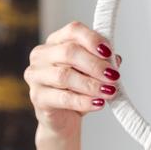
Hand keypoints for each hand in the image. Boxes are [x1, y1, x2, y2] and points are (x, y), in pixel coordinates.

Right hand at [25, 21, 121, 137]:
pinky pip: (63, 98)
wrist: (63, 119)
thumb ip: (102, 62)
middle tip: (113, 76)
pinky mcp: (37, 97)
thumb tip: (114, 60)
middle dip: (95, 65)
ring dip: (91, 84)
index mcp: (55, 42)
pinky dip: (84, 101)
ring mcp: (36, 76)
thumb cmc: (76, 90)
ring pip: (65, 76)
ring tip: (109, 92)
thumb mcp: (92, 73)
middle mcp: (41, 55)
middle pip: (69, 52)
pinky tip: (98, 103)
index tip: (109, 52)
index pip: (73, 31)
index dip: (93, 39)